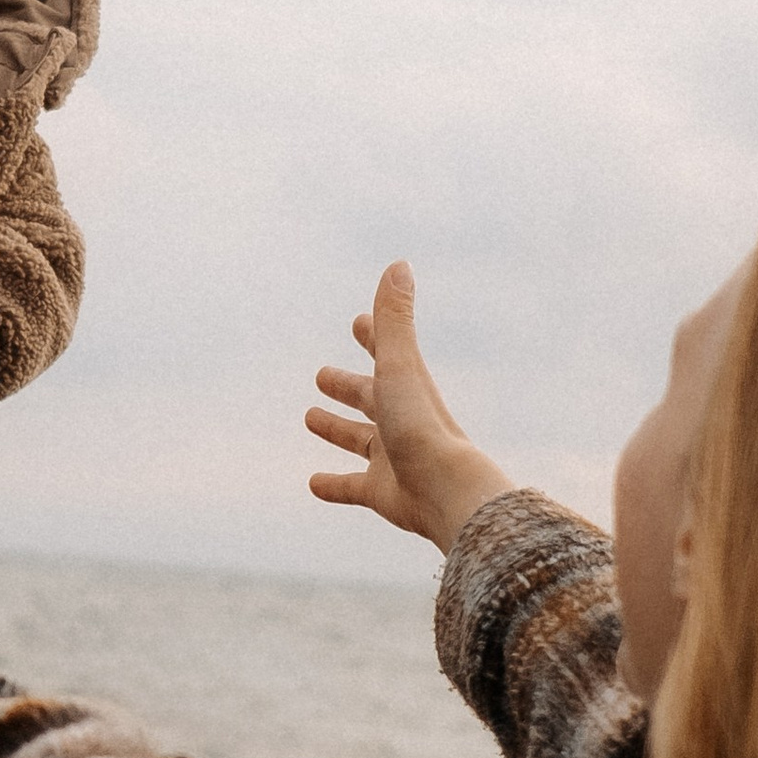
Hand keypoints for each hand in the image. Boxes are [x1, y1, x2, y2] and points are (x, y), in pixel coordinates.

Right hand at [305, 262, 512, 553]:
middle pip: (370, 398)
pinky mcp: (382, 493)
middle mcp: (401, 421)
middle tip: (322, 376)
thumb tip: (399, 264)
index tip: (358, 322)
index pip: (388, 354)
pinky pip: (352, 487)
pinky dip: (333, 485)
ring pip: (360, 441)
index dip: (374, 336)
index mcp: (407, 388)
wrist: (446, 492)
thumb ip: (394, 319)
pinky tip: (313, 484)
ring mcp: (392, 458)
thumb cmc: (422, 425)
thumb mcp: (399, 367)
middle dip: (348, 386)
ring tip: (310, 417)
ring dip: (337, 429)